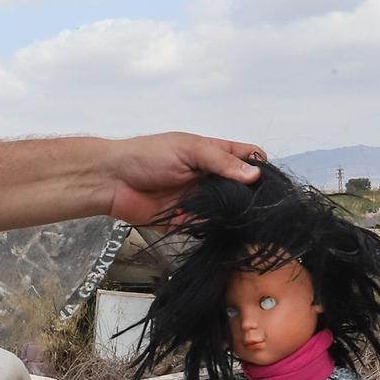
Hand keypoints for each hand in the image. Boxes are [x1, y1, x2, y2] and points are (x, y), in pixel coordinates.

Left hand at [103, 133, 265, 224]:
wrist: (112, 180)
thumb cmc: (148, 156)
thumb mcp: (189, 150)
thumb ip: (221, 162)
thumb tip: (255, 175)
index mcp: (213, 154)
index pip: (248, 158)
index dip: (260, 167)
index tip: (266, 180)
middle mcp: (210, 178)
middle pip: (242, 189)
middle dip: (250, 198)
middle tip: (255, 206)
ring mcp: (200, 201)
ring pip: (228, 212)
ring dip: (232, 216)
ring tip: (237, 219)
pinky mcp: (187, 222)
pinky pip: (207, 229)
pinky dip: (211, 229)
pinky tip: (210, 226)